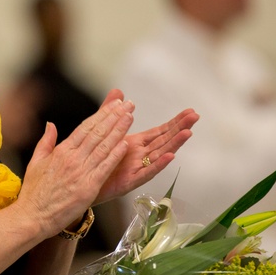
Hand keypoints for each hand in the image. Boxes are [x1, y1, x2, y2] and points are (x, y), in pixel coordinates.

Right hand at [17, 95, 133, 236]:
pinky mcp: (88, 187)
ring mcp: (81, 172)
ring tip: (130, 117)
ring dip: (118, 130)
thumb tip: (50, 124)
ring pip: (103, 147)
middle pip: (97, 133)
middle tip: (127, 105)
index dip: (102, 115)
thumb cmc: (34, 193)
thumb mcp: (36, 162)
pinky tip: (125, 144)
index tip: (114, 105)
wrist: (32, 216)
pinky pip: (104, 167)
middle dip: (114, 117)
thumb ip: (46, 141)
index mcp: (61, 151)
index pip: (85, 128)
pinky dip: (115, 155)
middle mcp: (72, 158)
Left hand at [91, 89, 198, 204]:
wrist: (80, 183)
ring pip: (160, 155)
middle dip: (180, 128)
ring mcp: (137, 169)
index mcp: (135, 144)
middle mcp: (140, 156)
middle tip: (195, 117)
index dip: (174, 122)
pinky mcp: (130, 182)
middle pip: (164, 141)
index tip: (188, 112)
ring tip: (187, 133)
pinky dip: (158, 165)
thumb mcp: (103, 131)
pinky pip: (146, 173)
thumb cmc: (95, 160)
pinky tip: (169, 156)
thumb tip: (118, 91)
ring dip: (174, 144)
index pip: (159, 131)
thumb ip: (112, 112)